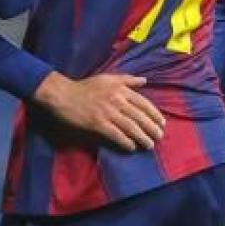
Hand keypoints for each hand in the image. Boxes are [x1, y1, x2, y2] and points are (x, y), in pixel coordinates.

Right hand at [33, 71, 164, 151]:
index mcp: (120, 89)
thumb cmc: (84, 87)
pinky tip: (131, 147)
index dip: (155, 115)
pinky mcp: (98, 124)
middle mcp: (117, 101)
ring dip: (143, 138)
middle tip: (159, 138)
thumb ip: (127, 79)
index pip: (144, 103)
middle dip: (152, 129)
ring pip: (131, 128)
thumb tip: (145, 80)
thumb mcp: (106, 78)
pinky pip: (117, 135)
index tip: (162, 124)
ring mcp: (108, 113)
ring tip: (149, 145)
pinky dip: (126, 142)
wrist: (62, 95)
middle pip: (140, 117)